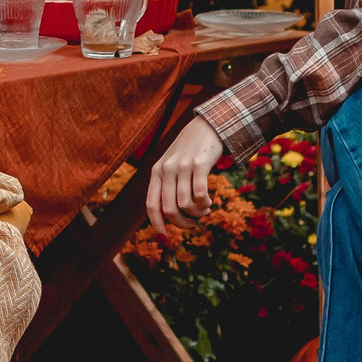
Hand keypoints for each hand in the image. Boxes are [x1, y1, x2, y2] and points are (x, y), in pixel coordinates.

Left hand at [146, 117, 228, 235]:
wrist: (207, 126)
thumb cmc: (190, 150)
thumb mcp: (172, 164)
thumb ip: (168, 184)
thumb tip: (170, 215)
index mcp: (156, 171)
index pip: (151, 204)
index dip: (157, 222)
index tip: (165, 235)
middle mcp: (166, 169)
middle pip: (170, 209)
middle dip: (182, 223)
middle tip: (193, 224)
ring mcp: (182, 166)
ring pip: (185, 204)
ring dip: (197, 214)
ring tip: (205, 211)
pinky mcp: (199, 164)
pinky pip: (200, 194)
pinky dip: (205, 203)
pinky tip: (209, 202)